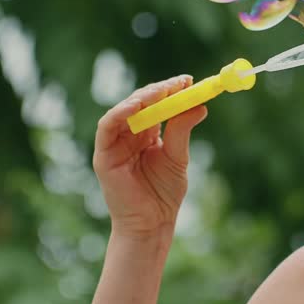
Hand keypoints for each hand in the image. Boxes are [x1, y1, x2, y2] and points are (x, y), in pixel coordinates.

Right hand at [92, 75, 207, 238]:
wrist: (152, 223)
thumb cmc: (163, 193)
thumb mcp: (177, 157)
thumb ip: (182, 131)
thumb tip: (200, 106)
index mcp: (146, 134)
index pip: (156, 104)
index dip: (170, 90)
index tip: (188, 81)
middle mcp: (128, 135)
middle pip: (140, 103)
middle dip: (159, 90)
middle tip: (179, 83)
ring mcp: (114, 144)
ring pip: (124, 110)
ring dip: (143, 98)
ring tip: (162, 91)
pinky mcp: (103, 155)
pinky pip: (107, 126)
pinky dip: (120, 113)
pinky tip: (137, 106)